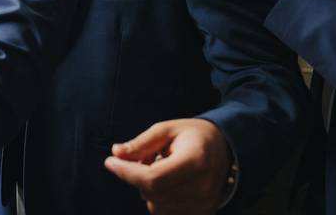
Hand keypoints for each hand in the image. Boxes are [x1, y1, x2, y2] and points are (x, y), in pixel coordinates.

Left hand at [104, 119, 230, 214]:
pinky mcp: (202, 214)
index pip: (153, 178)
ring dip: (148, 189)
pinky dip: (158, 200)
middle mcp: (203, 187)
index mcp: (195, 161)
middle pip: (152, 193)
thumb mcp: (167, 129)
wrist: (225, 151)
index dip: (127, 172)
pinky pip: (166, 213)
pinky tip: (167, 183)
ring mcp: (204, 204)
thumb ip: (141, 142)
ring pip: (156, 207)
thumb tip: (116, 153)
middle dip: (137, 176)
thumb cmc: (192, 137)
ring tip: (161, 168)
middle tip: (144, 158)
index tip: (110, 161)